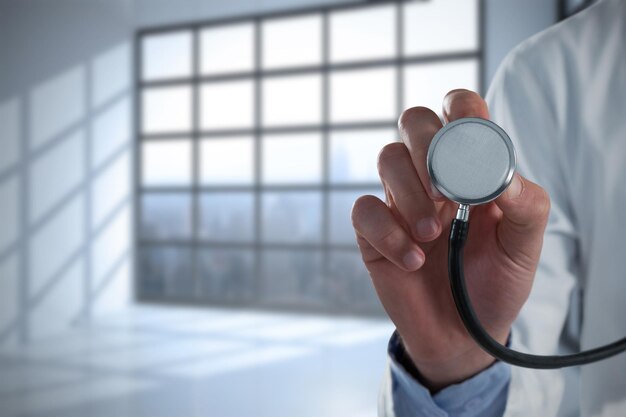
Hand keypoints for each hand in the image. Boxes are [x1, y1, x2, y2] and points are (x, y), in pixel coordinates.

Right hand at [351, 90, 550, 390]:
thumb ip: (525, 205)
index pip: (460, 111)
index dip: (462, 111)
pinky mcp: (373, 231)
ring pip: (386, 157)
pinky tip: (412, 260)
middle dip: (427, 145)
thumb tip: (503, 173)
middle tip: (447, 190)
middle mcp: (432, 175)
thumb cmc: (494, 283)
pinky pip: (364, 210)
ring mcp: (399, 201)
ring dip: (409, 193)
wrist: (463, 334)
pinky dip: (388, 233)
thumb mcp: (524, 247)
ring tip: (431, 235)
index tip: (472, 144)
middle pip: (414, 120)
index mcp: (471, 167)